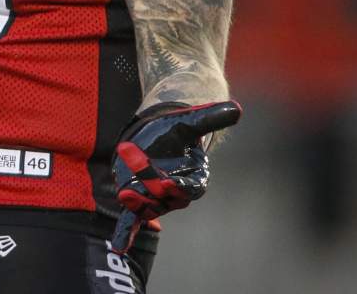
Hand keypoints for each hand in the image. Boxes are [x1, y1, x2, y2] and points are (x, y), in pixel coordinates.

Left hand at [109, 100, 240, 253]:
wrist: (156, 135)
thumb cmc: (175, 129)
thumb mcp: (190, 121)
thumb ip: (211, 118)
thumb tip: (236, 109)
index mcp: (194, 177)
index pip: (191, 188)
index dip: (181, 187)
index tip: (170, 183)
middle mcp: (176, 193)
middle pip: (166, 196)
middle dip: (150, 184)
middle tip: (133, 160)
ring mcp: (156, 198)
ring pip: (149, 205)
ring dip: (137, 202)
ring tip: (125, 194)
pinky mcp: (137, 199)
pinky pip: (134, 221)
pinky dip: (127, 234)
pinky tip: (120, 247)